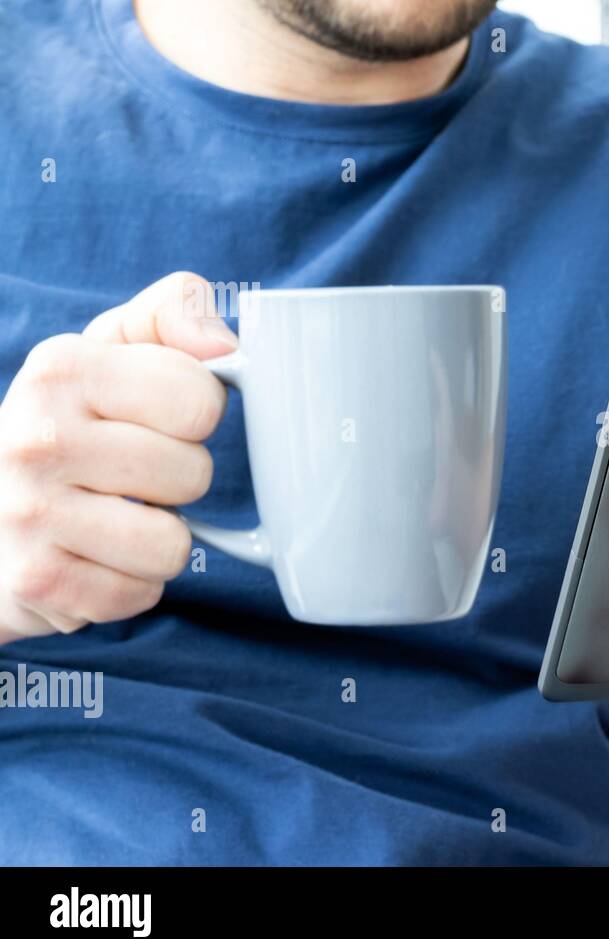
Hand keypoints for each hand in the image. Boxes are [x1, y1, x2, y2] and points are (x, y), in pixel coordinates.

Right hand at [0, 272, 235, 642]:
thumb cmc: (72, 424)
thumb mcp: (114, 349)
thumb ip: (175, 314)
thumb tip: (222, 344)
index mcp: (62, 368)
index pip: (200, 399)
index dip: (197, 415)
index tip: (160, 420)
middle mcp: (35, 437)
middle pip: (193, 474)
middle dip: (180, 482)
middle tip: (133, 478)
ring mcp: (26, 513)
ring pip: (174, 544)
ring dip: (161, 540)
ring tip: (117, 519)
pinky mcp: (34, 582)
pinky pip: (140, 593)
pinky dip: (131, 585)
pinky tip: (94, 559)